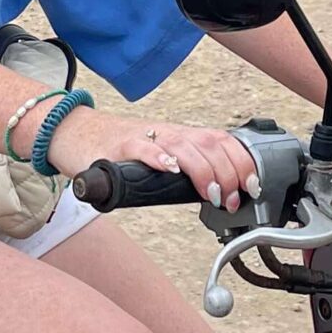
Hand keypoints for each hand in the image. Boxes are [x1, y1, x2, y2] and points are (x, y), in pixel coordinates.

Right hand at [44, 106, 261, 206]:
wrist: (79, 133)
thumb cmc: (122, 150)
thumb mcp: (163, 157)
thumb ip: (187, 170)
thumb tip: (221, 195)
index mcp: (182, 137)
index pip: (223, 141)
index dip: (242, 162)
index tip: (252, 186)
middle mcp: (169, 134)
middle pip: (210, 143)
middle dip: (229, 172)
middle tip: (232, 199)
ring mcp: (145, 138)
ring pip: (184, 146)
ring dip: (203, 170)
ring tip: (212, 192)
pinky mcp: (121, 146)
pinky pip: (143, 148)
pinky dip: (159, 158)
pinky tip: (170, 169)